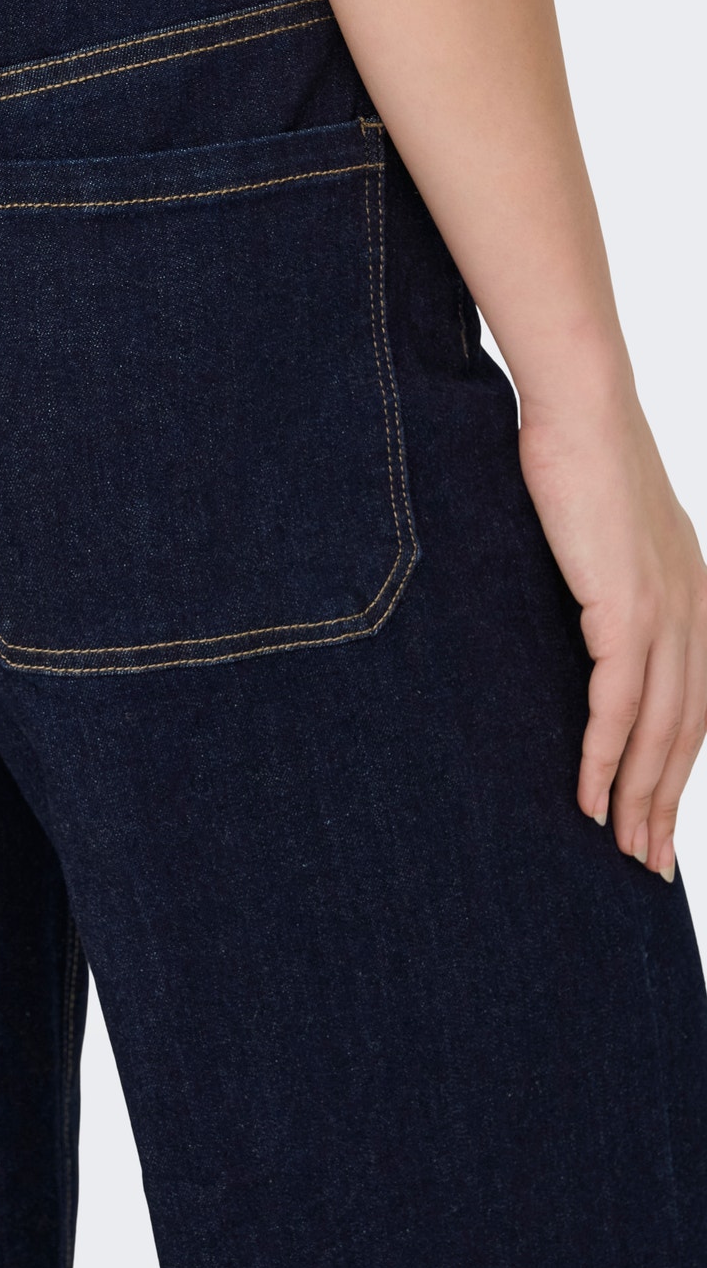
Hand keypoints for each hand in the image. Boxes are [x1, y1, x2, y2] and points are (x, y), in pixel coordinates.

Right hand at [519, 383, 706, 880]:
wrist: (582, 404)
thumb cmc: (577, 450)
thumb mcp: (601, 527)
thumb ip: (603, 574)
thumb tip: (574, 607)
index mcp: (692, 594)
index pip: (692, 701)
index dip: (676, 764)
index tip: (656, 813)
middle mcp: (693, 611)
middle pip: (685, 730)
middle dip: (665, 802)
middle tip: (647, 863)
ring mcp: (666, 613)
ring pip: (660, 730)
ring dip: (640, 799)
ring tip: (621, 850)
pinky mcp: (628, 610)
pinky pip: (618, 705)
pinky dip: (605, 758)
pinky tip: (590, 798)